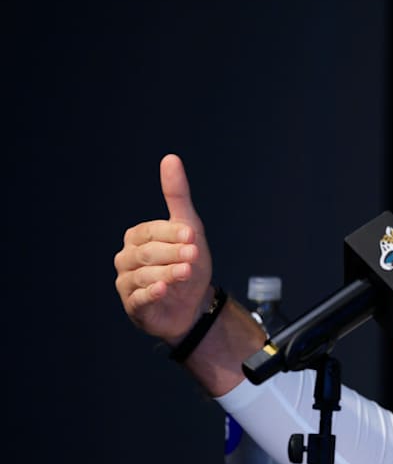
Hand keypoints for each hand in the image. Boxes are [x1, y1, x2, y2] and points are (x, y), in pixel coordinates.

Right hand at [114, 154, 213, 343]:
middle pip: (147, 253)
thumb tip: (170, 158)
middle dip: (173, 253)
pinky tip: (163, 290)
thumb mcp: (188, 229)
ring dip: (167, 273)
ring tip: (186, 272)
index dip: (172, 233)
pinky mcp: (133, 306)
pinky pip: (137, 299)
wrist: (194, 303)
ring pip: (143, 276)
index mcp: (138, 237)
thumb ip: (177, 196)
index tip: (192, 235)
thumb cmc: (189, 262)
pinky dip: (150, 294)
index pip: (151, 231)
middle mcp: (126, 258)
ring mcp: (127, 283)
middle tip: (194, 254)